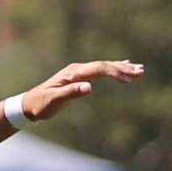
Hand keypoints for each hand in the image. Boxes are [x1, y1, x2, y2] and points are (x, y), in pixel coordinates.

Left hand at [23, 60, 143, 121]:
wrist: (29, 105)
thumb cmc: (41, 104)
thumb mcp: (54, 100)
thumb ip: (71, 93)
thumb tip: (90, 87)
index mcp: (73, 73)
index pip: (98, 68)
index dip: (114, 72)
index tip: (128, 81)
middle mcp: (77, 69)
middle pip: (104, 65)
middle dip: (123, 69)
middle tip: (141, 72)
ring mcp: (78, 72)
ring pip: (103, 67)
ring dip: (121, 68)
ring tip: (139, 70)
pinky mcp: (79, 78)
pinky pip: (99, 71)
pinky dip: (113, 69)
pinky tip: (123, 67)